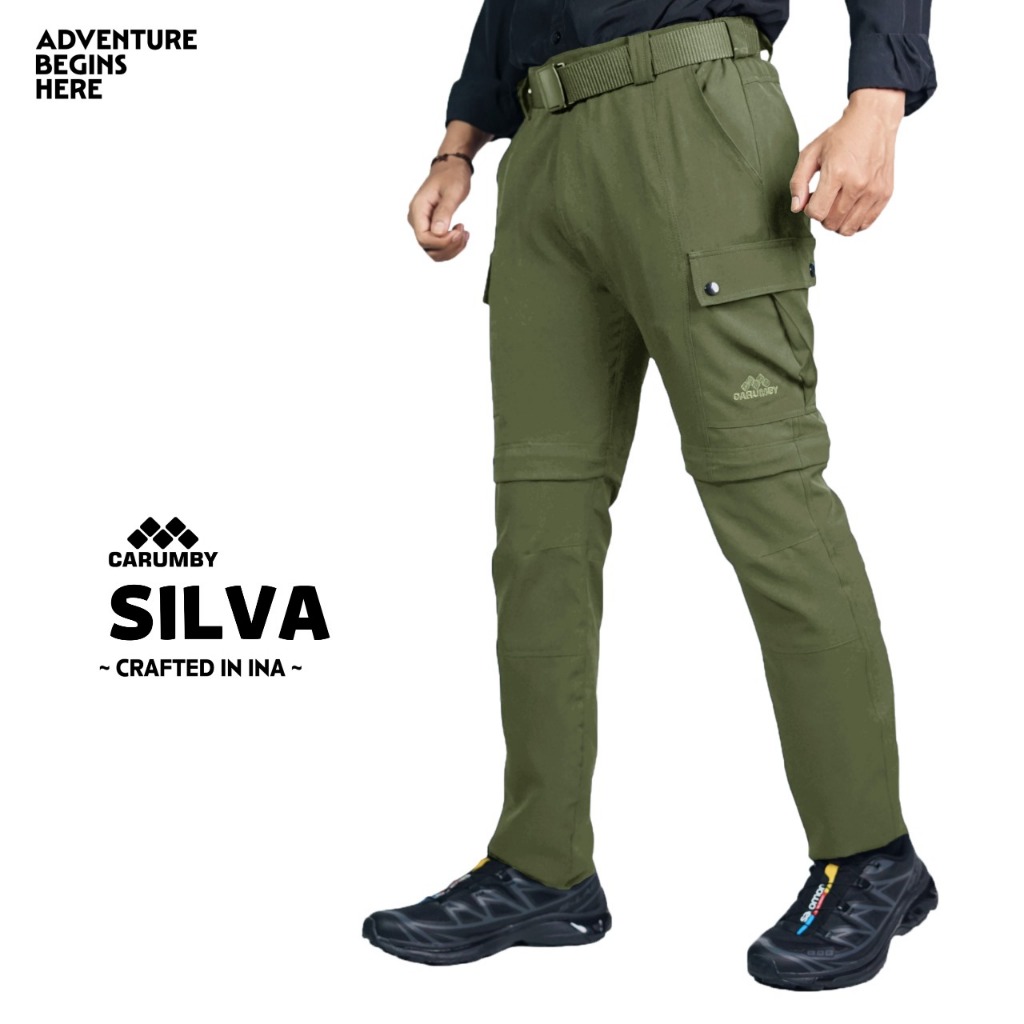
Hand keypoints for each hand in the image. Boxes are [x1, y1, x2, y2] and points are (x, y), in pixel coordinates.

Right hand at [408, 159, 472, 261]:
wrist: (450, 168)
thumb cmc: (452, 176)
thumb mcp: (452, 192)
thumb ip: (444, 212)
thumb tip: (438, 232)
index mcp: (418, 210)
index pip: (423, 239)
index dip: (442, 242)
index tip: (458, 231)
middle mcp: (416, 220)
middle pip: (428, 248)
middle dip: (449, 246)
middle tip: (463, 232)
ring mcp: (422, 225)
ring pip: (434, 251)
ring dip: (452, 248)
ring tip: (464, 233)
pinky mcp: (430, 228)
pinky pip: (439, 246)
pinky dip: (452, 246)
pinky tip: (462, 235)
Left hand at [789, 88, 903, 235]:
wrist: (874, 120)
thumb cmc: (841, 136)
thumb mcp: (811, 153)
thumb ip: (798, 182)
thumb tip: (796, 208)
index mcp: (837, 173)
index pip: (816, 213)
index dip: (809, 209)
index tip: (814, 196)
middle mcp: (858, 184)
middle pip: (831, 223)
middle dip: (823, 215)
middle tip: (825, 198)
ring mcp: (874, 190)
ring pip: (848, 229)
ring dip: (838, 221)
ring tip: (837, 203)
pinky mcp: (885, 194)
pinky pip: (865, 224)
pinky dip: (854, 221)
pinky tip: (850, 205)